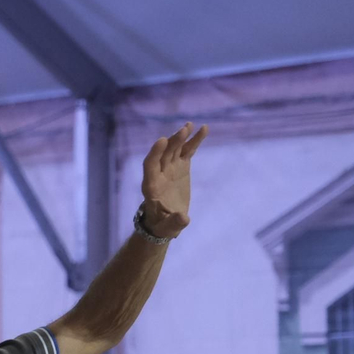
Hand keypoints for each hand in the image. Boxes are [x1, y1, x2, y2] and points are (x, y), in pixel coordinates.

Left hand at [139, 122, 208, 238]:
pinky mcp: (181, 167)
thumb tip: (184, 218)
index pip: (150, 165)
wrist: (166, 219)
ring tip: (190, 126)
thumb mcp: (169, 227)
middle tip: (184, 130)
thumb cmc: (164, 225)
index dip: (155, 153)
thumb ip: (175, 222)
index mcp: (151, 186)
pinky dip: (194, 141)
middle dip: (172, 142)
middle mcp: (159, 173)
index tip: (162, 140)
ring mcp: (170, 168)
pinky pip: (187, 151)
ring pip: (175, 149)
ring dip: (182, 137)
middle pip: (164, 154)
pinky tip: (204, 129)